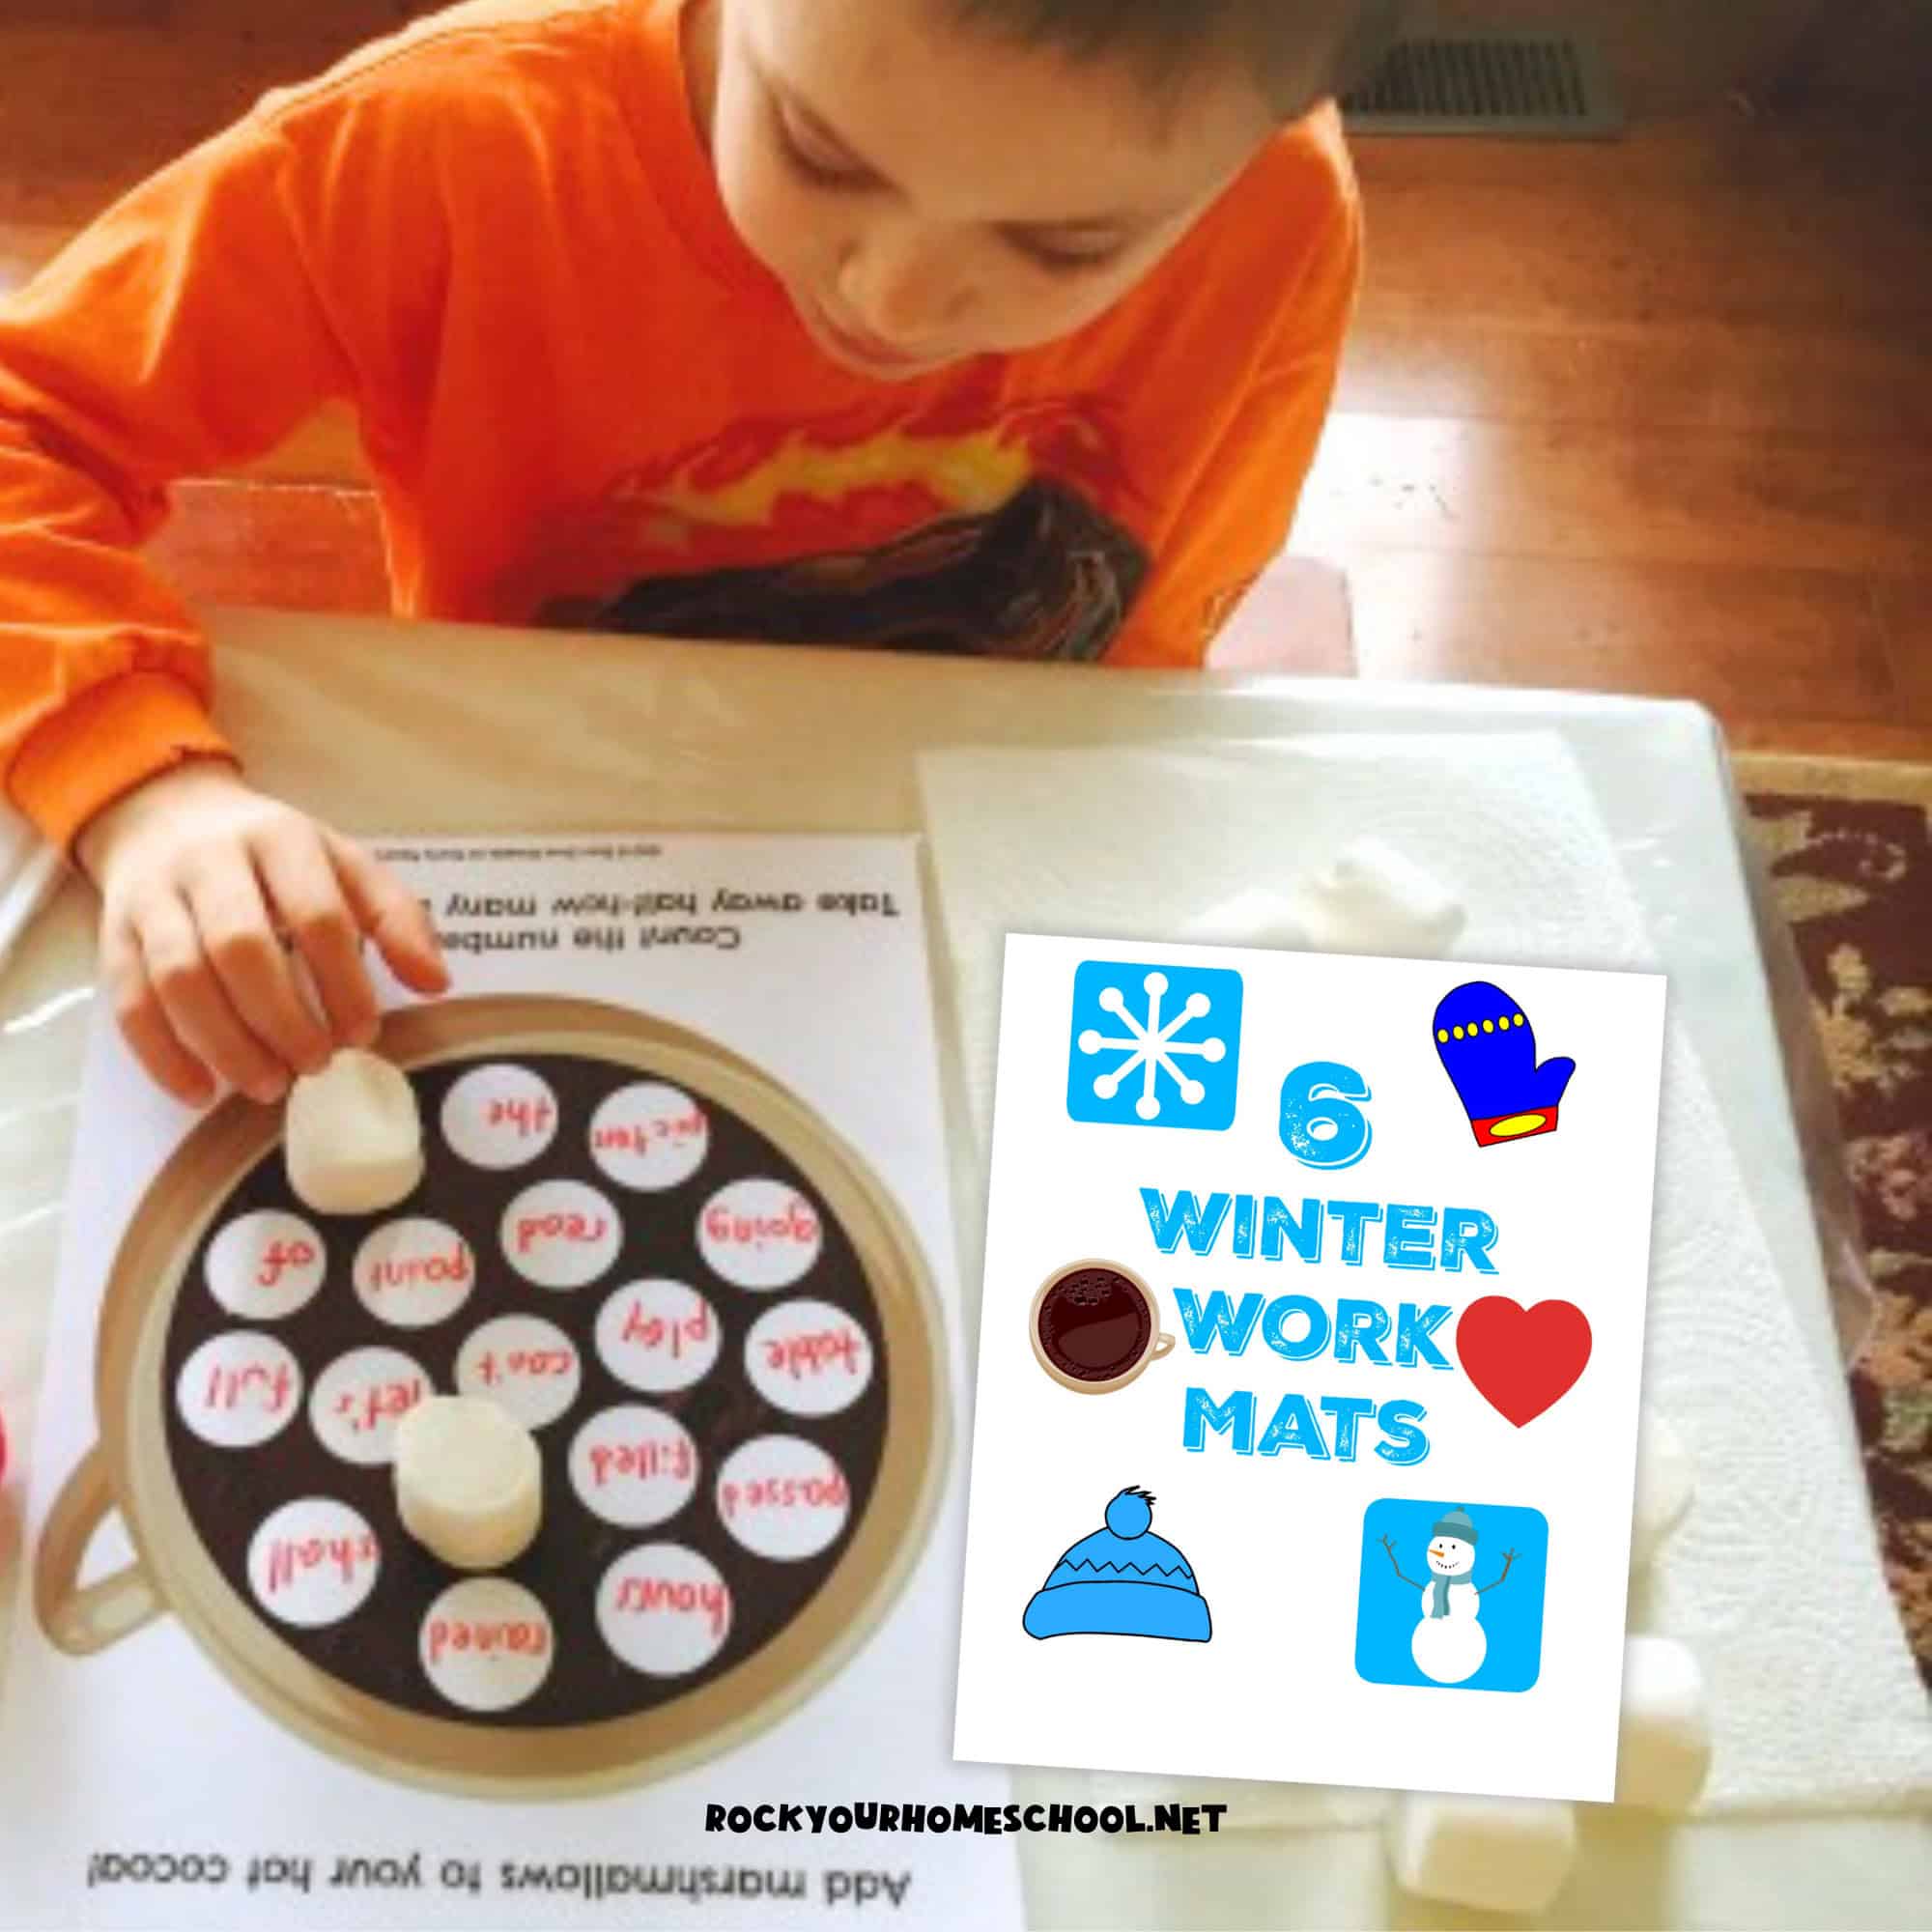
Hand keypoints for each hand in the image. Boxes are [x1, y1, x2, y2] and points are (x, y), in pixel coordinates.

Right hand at [77, 761, 449, 1107]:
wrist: (168, 814)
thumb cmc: (275, 855)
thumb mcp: (344, 864)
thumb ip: (395, 918)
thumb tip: (436, 984)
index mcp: (281, 839)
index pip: (317, 915)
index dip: (343, 982)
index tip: (363, 1034)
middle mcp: (210, 862)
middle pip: (239, 947)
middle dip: (282, 1019)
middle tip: (316, 1066)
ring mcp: (153, 897)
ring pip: (178, 978)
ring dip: (226, 1044)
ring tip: (268, 1085)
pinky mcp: (112, 933)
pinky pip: (128, 1001)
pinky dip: (163, 1055)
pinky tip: (200, 1092)